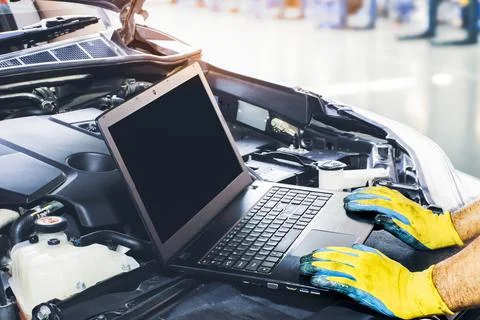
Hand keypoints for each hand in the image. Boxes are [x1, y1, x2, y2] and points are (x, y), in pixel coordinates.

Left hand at [300, 244, 452, 318]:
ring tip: (305, 269)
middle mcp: (360, 263)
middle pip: (333, 258)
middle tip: (303, 261)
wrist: (411, 291)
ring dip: (317, 269)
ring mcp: (360, 276)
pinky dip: (327, 281)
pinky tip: (317, 281)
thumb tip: (353, 247)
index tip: (313, 253)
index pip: (339, 250)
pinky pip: (340, 284)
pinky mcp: (361, 289)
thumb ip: (366, 251)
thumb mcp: (381, 258)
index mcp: (365, 254)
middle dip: (315, 260)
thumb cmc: (398, 277)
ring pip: (334, 269)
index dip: (323, 252)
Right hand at [343, 186, 463, 249]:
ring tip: (354, 193)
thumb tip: (377, 218)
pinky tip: (371, 190)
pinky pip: (386, 190)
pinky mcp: (403, 200)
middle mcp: (399, 202)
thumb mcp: (407, 235)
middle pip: (375, 195)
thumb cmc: (426, 236)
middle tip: (347, 199)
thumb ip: (391, 225)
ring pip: (379, 191)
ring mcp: (401, 199)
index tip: (349, 205)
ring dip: (365, 191)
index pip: (374, 204)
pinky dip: (375, 189)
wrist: (441, 230)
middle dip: (359, 196)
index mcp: (398, 210)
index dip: (360, 204)